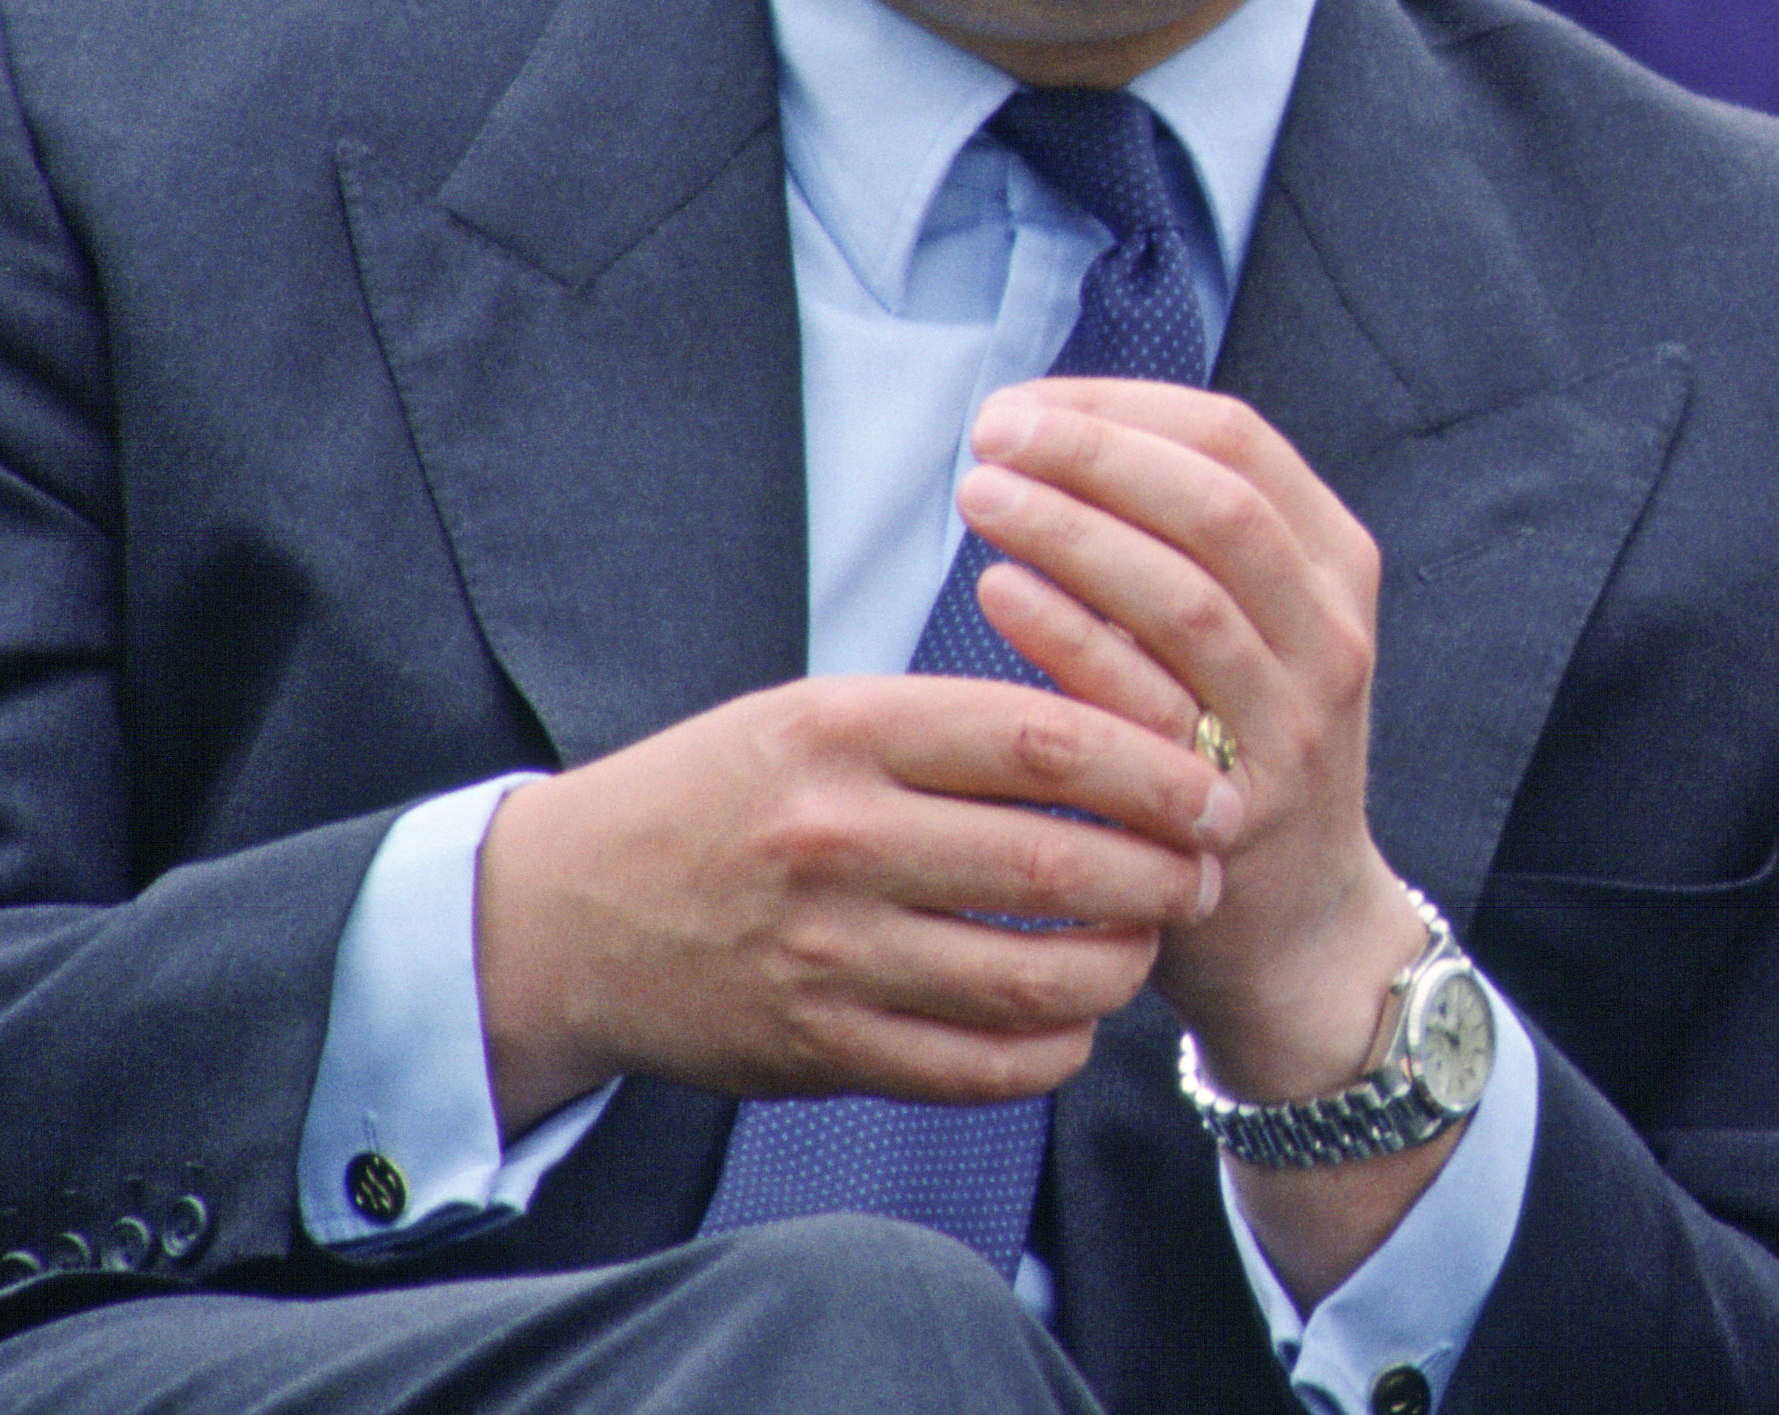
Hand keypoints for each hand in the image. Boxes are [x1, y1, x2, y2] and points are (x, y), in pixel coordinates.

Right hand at [472, 667, 1241, 1135]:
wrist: (565, 912)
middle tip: (1210, 870)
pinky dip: (1053, 1049)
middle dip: (1165, 871)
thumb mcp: (823, 712)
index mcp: (846, 730)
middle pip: (1056, 860)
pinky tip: (1077, 1019)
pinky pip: (976, 1066)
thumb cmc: (728, 793)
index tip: (1213, 782)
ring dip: (1121, 965)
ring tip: (1150, 942)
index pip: (1043, 738)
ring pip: (1031, 975)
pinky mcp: (815, 1048)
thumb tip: (1133, 733)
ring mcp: (824, 952)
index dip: (1154, 766)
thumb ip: (957, 722)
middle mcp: (836, 839)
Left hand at [953, 378, 1450, 1307]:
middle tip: (993, 432)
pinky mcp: (1233, 805)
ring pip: (1183, 594)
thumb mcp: (1257, 633)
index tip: (1030, 402)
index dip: (1125, 406)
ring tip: (980, 494)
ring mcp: (1290, 726)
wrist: (1300, 933)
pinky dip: (1069, 632)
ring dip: (1072, 529)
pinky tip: (997, 591)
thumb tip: (1053, 432)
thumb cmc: (1240, 754)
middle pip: (1216, 503)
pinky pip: (1145, 703)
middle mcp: (1330, 636)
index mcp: (1338, 567)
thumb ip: (1186, 543)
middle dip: (1096, 452)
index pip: (1238, 440)